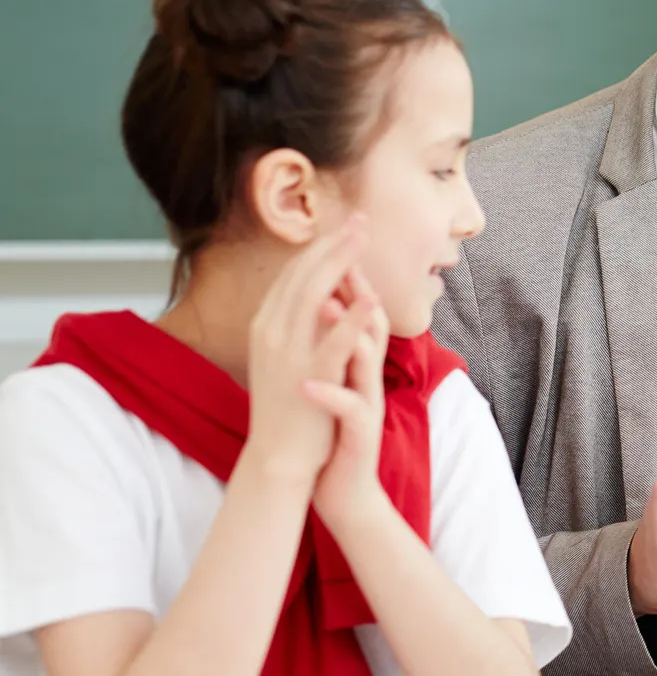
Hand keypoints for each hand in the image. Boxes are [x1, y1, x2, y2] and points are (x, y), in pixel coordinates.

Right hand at [238, 219, 371, 488]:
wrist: (278, 456)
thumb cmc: (290, 405)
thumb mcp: (288, 355)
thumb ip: (299, 325)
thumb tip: (321, 296)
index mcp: (266, 325)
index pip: (293, 275)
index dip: (320, 247)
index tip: (344, 226)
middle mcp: (270, 333)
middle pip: (302, 276)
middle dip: (332, 244)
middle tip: (359, 219)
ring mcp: (286, 355)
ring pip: (313, 297)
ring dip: (340, 264)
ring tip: (364, 238)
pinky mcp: (308, 379)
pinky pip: (332, 343)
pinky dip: (351, 318)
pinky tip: (370, 297)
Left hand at [304, 269, 391, 528]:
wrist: (341, 488)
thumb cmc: (330, 432)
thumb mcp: (332, 378)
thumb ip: (333, 342)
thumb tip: (322, 300)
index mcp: (357, 361)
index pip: (358, 308)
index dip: (348, 274)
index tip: (334, 237)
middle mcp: (367, 376)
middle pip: (371, 323)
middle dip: (360, 286)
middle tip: (348, 252)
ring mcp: (367, 403)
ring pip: (366, 360)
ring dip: (348, 331)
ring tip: (328, 304)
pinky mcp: (360, 433)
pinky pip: (349, 410)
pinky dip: (330, 396)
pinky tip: (309, 384)